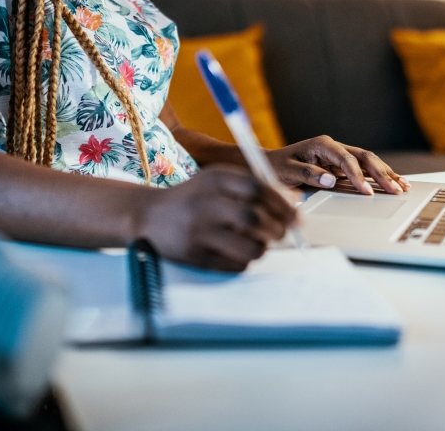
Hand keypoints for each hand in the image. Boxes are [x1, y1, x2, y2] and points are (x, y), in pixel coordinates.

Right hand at [135, 168, 295, 270]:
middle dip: (277, 228)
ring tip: (259, 243)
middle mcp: (205, 204)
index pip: (257, 188)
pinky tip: (239, 252)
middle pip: (255, 218)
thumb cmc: (193, 199)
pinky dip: (246, 261)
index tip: (296, 215)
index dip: (282, 203)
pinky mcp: (196, 256)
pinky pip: (236, 265)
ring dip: (263, 247)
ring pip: (250, 246)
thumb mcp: (217, 182)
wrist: (147, 216)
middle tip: (282, 232)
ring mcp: (199, 232)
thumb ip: (253, 187)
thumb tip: (294, 201)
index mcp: (214, 179)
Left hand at [268, 136, 409, 195]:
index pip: (347, 159)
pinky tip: (394, 182)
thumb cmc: (278, 166)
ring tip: (402, 186)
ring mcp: (340, 156)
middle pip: (364, 157)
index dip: (358, 175)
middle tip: (394, 189)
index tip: (366, 191)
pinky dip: (380, 176)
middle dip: (381, 173)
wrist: (272, 165)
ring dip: (386, 174)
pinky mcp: (343, 166)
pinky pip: (365, 170)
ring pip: (369, 162)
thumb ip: (309, 174)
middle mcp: (335, 147)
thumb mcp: (288, 171)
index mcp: (323, 144)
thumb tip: (331, 180)